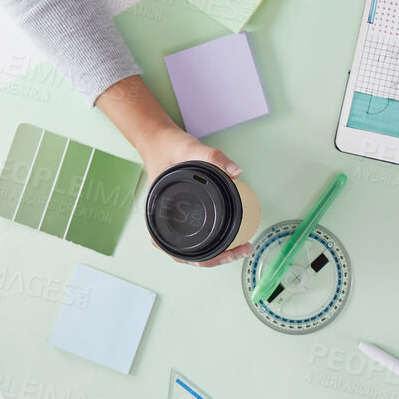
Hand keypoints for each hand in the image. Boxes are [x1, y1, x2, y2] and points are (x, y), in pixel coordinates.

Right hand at [134, 125, 249, 266]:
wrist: (156, 140)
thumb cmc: (167, 148)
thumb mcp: (190, 148)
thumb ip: (213, 158)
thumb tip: (236, 171)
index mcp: (160, 216)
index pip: (181, 253)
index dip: (208, 258)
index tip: (230, 254)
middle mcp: (165, 224)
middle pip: (191, 256)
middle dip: (219, 258)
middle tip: (242, 250)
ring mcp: (173, 221)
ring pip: (192, 251)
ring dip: (215, 254)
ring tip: (239, 248)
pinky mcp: (181, 215)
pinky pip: (194, 237)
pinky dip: (211, 243)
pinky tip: (227, 240)